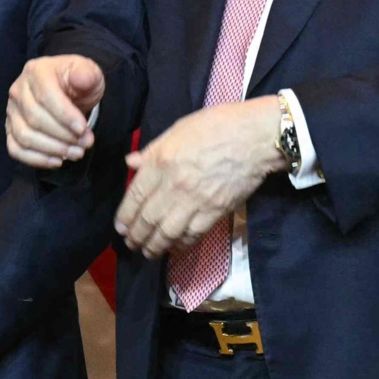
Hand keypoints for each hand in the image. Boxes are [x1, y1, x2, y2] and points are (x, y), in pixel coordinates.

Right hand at [7, 54, 104, 167]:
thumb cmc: (78, 82)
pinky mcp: (10, 129)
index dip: (65, 116)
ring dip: (51, 149)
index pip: (46, 96)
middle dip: (62, 136)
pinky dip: (35, 159)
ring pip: (24, 136)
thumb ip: (87, 74)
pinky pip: (15, 148)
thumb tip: (82, 79)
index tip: (84, 129)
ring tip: (76, 153)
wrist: (67, 89)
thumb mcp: (89, 73)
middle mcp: (18, 90)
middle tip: (86, 144)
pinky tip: (56, 161)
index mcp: (36, 71)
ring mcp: (11, 111)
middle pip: (34, 119)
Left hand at [116, 95, 285, 259]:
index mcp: (161, 162)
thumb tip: (130, 163)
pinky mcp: (216, 210)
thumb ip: (151, 151)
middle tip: (132, 244)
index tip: (120, 228)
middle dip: (136, 236)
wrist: (258, 136)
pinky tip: (174, 247)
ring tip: (148, 252)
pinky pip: (193, 234)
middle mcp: (174, 185)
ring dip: (155, 246)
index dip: (124, 217)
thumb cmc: (217, 126)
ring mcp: (195, 200)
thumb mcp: (177, 130)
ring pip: (167, 232)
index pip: (134, 197)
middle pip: (148, 219)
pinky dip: (181, 244)